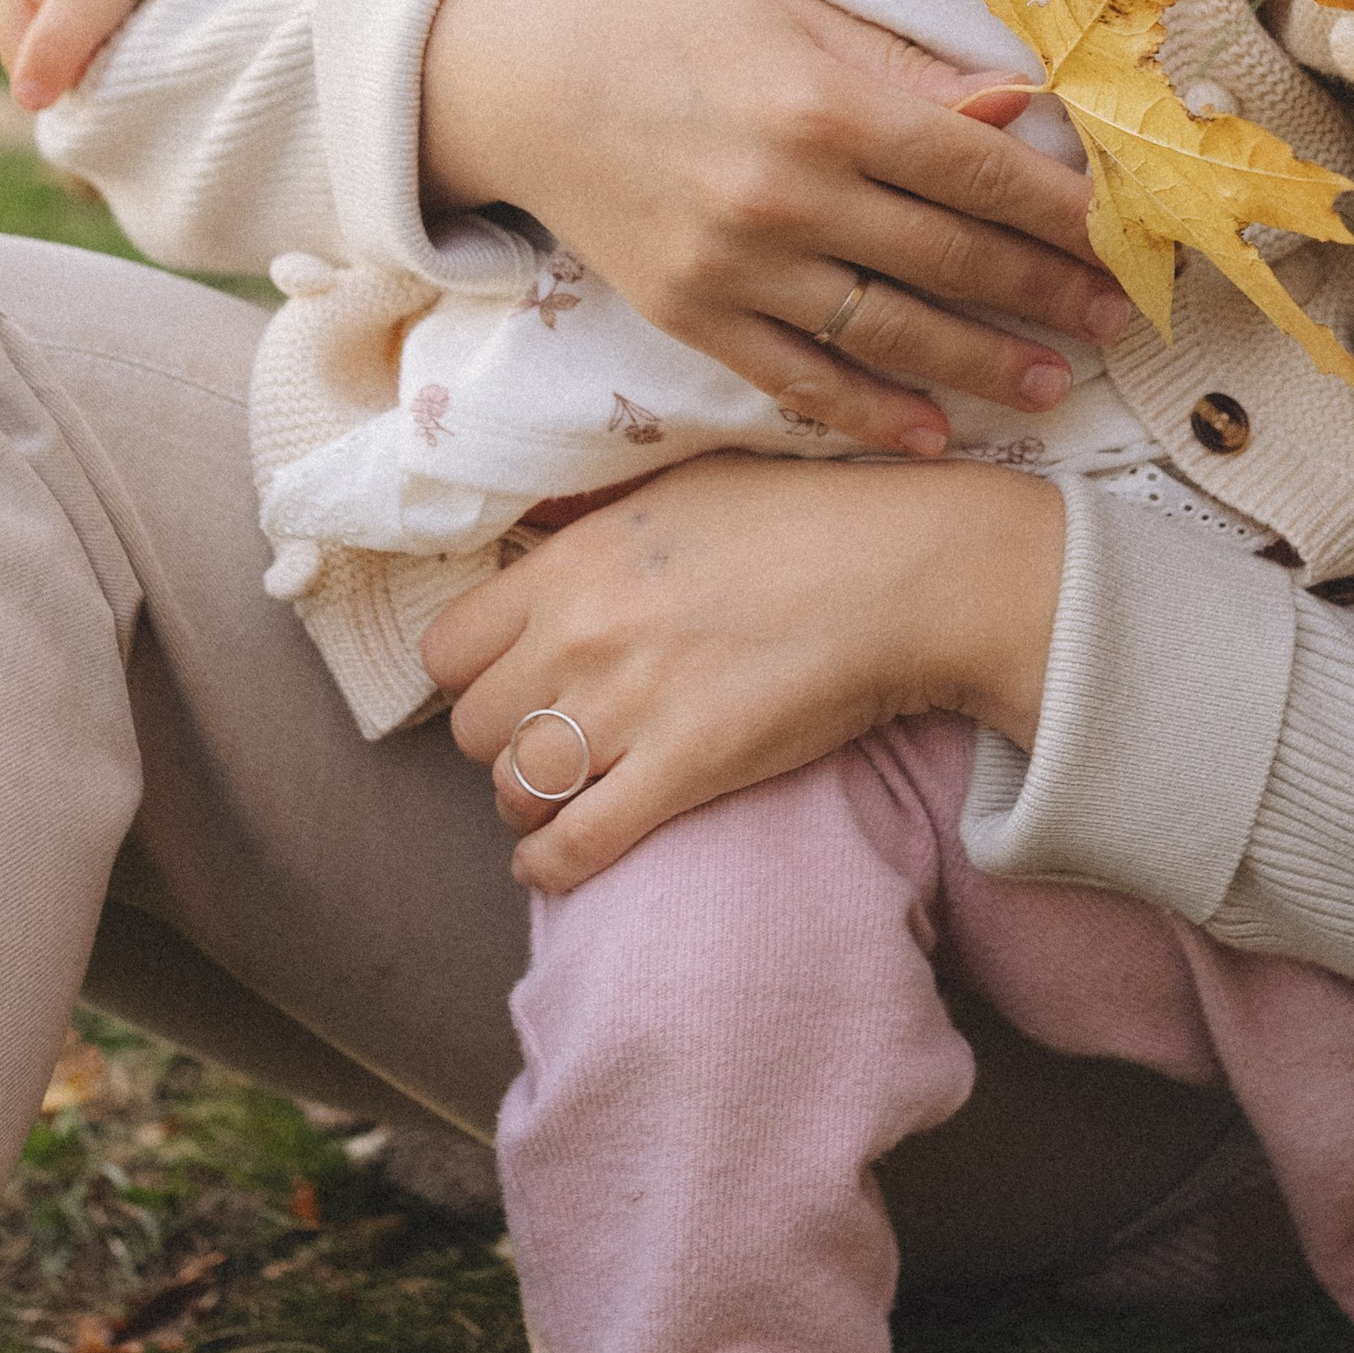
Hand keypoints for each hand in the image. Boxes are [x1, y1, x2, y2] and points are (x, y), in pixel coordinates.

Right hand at [0, 0, 140, 108]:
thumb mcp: (80, 6)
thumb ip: (53, 52)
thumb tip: (26, 103)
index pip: (27, 76)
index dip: (70, 83)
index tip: (109, 60)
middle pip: (51, 61)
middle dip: (87, 63)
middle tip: (126, 39)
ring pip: (78, 43)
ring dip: (108, 43)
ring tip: (135, 19)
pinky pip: (98, 20)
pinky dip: (120, 21)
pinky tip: (141, 7)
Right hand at [419, 0, 1130, 458]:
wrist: (525, 83)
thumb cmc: (672, 30)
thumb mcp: (794, 18)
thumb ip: (907, 71)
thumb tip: (1022, 103)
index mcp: (825, 104)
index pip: (977, 170)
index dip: (1060, 211)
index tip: (1120, 238)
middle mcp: (787, 193)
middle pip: (949, 258)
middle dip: (1045, 292)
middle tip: (1114, 319)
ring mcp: (737, 266)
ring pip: (889, 332)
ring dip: (982, 365)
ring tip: (1052, 385)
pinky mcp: (692, 318)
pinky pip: (798, 380)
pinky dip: (870, 413)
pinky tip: (933, 433)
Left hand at [422, 452, 1064, 890]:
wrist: (906, 569)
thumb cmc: (804, 519)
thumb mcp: (677, 488)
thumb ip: (593, 524)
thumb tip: (533, 539)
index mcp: (574, 562)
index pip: (447, 649)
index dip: (472, 676)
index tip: (506, 682)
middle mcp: (583, 634)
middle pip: (476, 729)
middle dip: (504, 741)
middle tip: (548, 737)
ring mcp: (632, 705)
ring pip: (518, 790)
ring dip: (531, 801)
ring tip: (562, 794)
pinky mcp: (688, 768)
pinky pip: (578, 844)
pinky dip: (552, 863)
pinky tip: (553, 860)